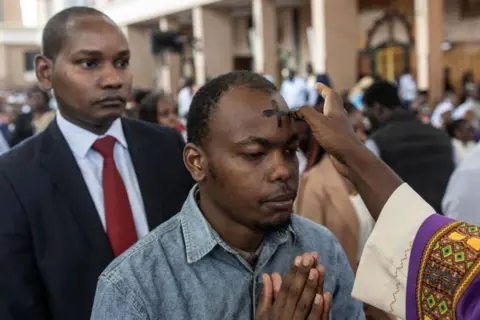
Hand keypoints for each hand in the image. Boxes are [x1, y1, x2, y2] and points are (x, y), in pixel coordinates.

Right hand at [256, 252, 330, 319]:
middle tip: (310, 256)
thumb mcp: (264, 315)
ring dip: (312, 286)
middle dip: (303, 274)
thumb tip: (267, 275)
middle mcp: (286, 316)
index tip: (299, 257)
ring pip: (306, 304)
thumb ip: (267, 295)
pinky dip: (319, 309)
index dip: (293, 272)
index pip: (285, 288)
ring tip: (318, 269)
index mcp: (276, 310)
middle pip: (295, 293)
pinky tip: (324, 295)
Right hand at [296, 83, 401, 219]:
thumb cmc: (336, 138)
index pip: (330, 94)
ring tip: (317, 111)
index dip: (323, 89)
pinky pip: (330, 128)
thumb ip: (306, 113)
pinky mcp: (338, 140)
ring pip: (333, 116)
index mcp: (335, 110)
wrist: (350, 158)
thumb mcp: (318, 122)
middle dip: (327, 97)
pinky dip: (323, 125)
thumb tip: (297, 110)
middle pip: (334, 103)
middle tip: (320, 93)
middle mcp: (339, 118)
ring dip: (325, 111)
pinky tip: (319, 131)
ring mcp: (340, 129)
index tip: (316, 85)